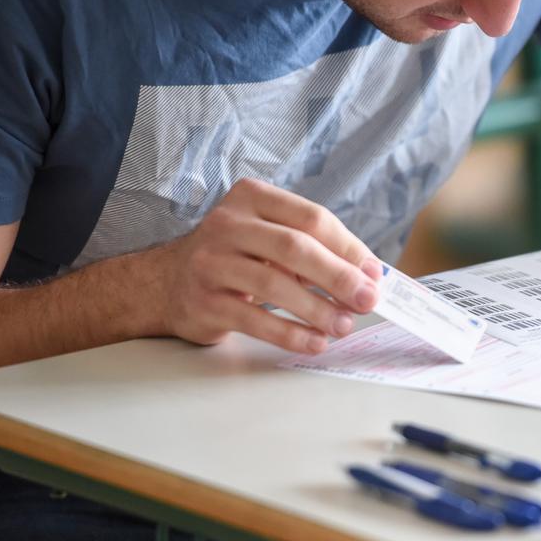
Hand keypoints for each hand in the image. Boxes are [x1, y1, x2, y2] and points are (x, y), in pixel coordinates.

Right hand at [156, 178, 381, 353]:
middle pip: (294, 247)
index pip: (312, 218)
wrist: (166, 282)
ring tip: (343, 326)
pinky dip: (290, 333)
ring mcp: (212, 262)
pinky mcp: (204, 301)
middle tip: (367, 300)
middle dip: (338, 276)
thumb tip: (368, 278)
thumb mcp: (269, 238)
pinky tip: (314, 341)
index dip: (349, 248)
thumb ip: (315, 251)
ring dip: (317, 309)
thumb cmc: (235, 258)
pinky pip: (254, 319)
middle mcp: (228, 224)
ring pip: (274, 284)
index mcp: (253, 198)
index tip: (374, 275)